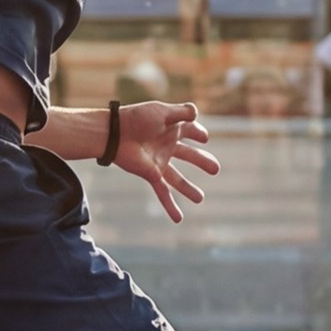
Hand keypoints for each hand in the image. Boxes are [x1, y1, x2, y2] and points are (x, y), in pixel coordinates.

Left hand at [107, 100, 222, 223]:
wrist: (115, 133)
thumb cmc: (136, 118)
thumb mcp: (162, 112)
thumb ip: (181, 112)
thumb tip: (196, 113)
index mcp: (170, 129)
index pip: (189, 130)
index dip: (198, 133)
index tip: (203, 137)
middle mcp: (166, 146)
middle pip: (188, 155)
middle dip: (201, 161)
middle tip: (216, 169)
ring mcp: (159, 162)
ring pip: (177, 179)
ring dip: (188, 189)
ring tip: (200, 199)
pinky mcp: (152, 174)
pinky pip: (163, 192)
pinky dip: (171, 206)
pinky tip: (178, 219)